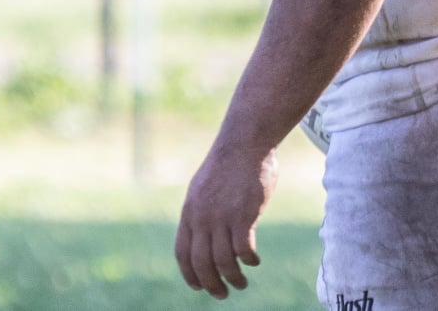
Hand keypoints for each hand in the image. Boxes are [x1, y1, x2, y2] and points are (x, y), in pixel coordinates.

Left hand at [175, 143, 277, 298]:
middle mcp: (202, 219)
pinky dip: (248, 260)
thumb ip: (202, 210)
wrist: (245, 143)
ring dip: (232, 277)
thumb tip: (205, 230)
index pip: (183, 254)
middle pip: (202, 263)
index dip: (189, 274)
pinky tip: (254, 261)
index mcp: (190, 213)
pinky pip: (243, 248)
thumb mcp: (204, 188)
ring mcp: (222, 218)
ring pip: (223, 260)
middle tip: (221, 294)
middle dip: (210, 284)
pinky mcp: (244, 215)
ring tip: (241, 284)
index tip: (198, 286)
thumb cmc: (229, 163)